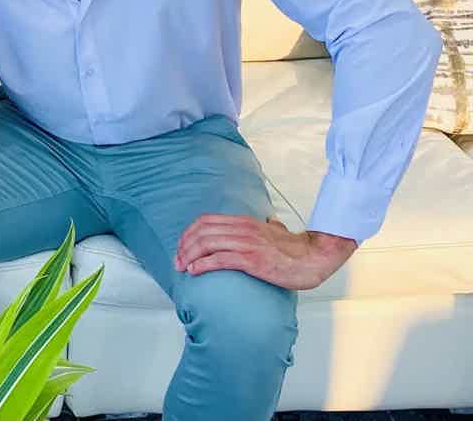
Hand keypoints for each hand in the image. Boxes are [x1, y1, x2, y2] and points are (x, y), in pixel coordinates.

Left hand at [175, 214, 357, 289]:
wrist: (315, 257)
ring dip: (189, 256)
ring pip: (207, 243)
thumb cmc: (297, 250)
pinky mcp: (253, 260)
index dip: (188, 233)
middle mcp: (242, 229)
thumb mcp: (277, 231)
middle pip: (201, 232)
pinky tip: (194, 270)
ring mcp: (247, 243)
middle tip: (177, 261)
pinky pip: (220, 259)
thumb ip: (271, 226)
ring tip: (182, 267)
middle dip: (184, 246)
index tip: (181, 247)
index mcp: (244, 222)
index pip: (205, 221)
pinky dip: (203, 264)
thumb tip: (272, 221)